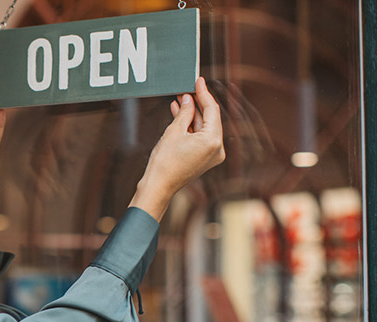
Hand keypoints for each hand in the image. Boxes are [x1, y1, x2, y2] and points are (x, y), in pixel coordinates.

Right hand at [131, 77, 225, 219]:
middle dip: (197, 104)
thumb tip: (188, 99)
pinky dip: (191, 127)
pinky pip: (201, 137)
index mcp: (213, 140)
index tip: (198, 80)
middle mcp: (217, 148)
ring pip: (204, 127)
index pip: (212, 109)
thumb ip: (184, 112)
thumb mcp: (174, 131)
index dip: (203, 93)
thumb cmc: (164, 162)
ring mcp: (212, 155)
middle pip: (210, 118)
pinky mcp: (205, 158)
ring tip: (179, 101)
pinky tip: (180, 115)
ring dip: (193, 115)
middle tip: (187, 90)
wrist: (159, 186)